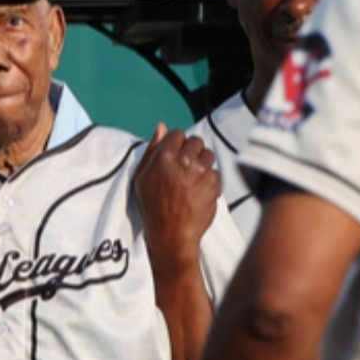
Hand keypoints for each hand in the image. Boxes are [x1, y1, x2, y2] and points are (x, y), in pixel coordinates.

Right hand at [133, 126, 219, 261]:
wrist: (170, 234)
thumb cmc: (153, 206)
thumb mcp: (142, 176)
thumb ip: (152, 149)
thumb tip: (161, 126)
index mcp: (164, 155)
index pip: (178, 134)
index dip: (177, 145)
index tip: (176, 158)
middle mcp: (184, 159)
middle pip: (196, 142)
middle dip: (192, 153)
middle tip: (185, 171)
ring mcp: (200, 171)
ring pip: (209, 156)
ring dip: (203, 166)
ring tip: (193, 182)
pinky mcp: (213, 183)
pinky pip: (216, 174)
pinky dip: (210, 182)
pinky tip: (199, 193)